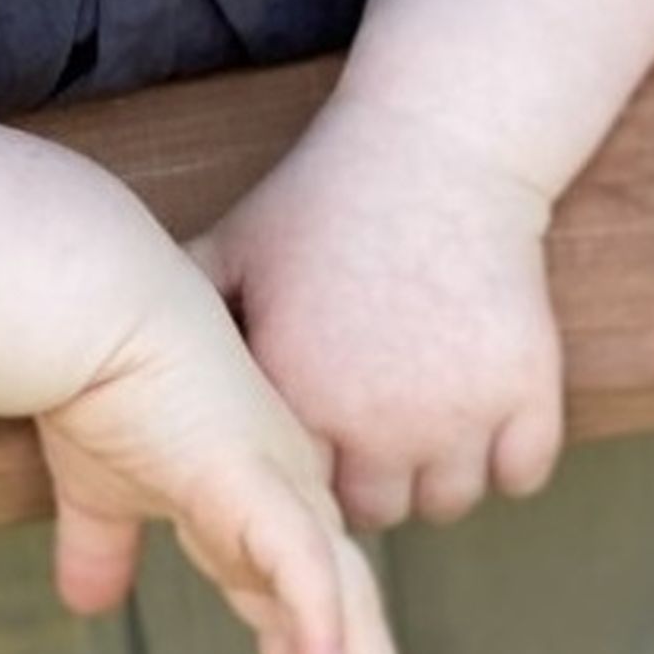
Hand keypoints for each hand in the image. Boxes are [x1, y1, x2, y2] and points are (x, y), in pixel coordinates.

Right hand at [35, 265, 400, 653]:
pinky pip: (302, 567)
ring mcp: (280, 486)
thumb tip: (84, 603)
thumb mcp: (97, 486)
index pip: (297, 605)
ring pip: (346, 607)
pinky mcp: (254, 478)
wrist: (87, 304)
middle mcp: (287, 494)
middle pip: (345, 617)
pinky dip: (322, 625)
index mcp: (254, 498)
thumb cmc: (93, 374)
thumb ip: (104, 545)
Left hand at [194, 92, 563, 530]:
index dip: (306, 462)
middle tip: (374, 414)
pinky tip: (481, 393)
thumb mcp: (239, 246)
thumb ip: (191, 311)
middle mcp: (380, 422)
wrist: (434, 142)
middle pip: (379, 511)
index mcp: (299, 395)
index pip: (300, 497)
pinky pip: (521, 472)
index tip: (315, 422)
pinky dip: (507, 449)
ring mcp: (460, 412)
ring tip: (424, 400)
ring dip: (440, 467)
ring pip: (450, 500)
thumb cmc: (325, 196)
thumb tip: (126, 347)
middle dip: (373, 475)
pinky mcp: (528, 393)